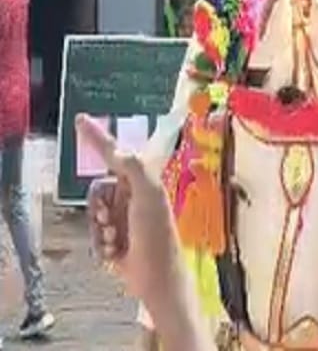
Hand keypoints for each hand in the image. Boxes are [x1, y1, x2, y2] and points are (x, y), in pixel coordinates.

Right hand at [78, 114, 183, 312]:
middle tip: (110, 221)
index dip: (98, 137)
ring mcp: (122, 217)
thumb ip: (133, 168)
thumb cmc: (157, 233)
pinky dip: (101, 245)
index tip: (81, 119)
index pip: (115, 153)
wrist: (156, 277)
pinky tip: (116, 253)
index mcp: (142, 179)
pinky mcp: (114, 239)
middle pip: (96, 190)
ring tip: (117, 240)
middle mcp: (132, 195)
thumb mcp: (148, 195)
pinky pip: (93, 236)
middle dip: (99, 208)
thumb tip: (116, 149)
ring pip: (92, 215)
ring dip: (101, 230)